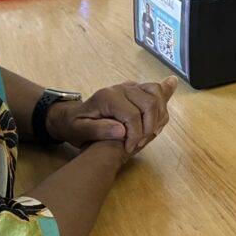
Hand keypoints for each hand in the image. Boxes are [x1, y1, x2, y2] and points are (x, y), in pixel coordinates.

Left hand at [46, 78, 177, 153]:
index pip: (132, 115)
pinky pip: (156, 91)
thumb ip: (98, 130)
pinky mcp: (136, 90)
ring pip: (156, 93)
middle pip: (149, 102)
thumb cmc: (76, 125)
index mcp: (107, 97)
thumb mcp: (79, 131)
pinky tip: (155, 123)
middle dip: (150, 126)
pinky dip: (161, 108)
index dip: (135, 135)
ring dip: (158, 116)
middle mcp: (121, 88)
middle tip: (141, 143)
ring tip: (149, 134)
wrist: (74, 115)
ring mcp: (130, 87)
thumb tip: (121, 131)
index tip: (130, 149)